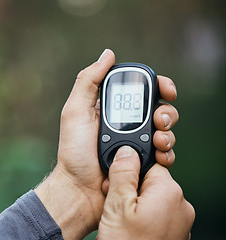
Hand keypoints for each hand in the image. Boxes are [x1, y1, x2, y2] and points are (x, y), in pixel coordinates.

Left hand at [35, 49, 178, 238]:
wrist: (79, 188)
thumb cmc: (73, 151)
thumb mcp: (74, 111)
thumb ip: (88, 81)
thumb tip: (108, 54)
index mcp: (111, 108)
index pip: (141, 90)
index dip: (158, 86)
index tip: (167, 89)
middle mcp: (126, 123)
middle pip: (159, 109)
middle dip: (167, 112)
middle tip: (160, 120)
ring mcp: (136, 143)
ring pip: (166, 131)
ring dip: (169, 132)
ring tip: (159, 140)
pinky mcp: (143, 161)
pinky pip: (165, 154)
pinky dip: (167, 152)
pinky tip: (159, 155)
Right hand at [97, 146, 194, 239]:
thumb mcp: (117, 204)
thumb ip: (123, 172)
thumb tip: (126, 151)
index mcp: (169, 192)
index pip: (148, 164)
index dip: (127, 172)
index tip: (115, 185)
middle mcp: (181, 206)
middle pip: (149, 182)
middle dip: (129, 189)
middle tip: (115, 206)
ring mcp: (180, 223)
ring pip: (152, 199)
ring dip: (134, 205)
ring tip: (120, 221)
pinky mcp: (175, 234)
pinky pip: (157, 216)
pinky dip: (143, 218)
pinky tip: (130, 230)